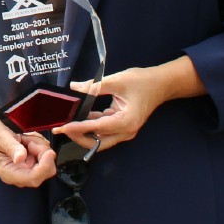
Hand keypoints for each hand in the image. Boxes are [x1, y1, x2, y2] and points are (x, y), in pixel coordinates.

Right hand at [0, 100, 57, 187]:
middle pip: (44, 171)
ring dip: (40, 146)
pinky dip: (41, 146)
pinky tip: (29, 141)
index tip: (48, 152)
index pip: (32, 178)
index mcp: (9, 173)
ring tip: (25, 139)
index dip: (44, 167)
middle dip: (42, 153)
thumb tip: (20, 158)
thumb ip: (12, 147)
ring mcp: (27, 171)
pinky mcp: (33, 165)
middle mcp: (20, 176)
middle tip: (28, 140)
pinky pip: (46, 156)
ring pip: (48, 162)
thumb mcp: (1, 137)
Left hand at [54, 57, 203, 152]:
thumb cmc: (142, 81)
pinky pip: (104, 129)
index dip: (78, 128)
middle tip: (62, 129)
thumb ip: (94, 85)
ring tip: (67, 123)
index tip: (62, 128)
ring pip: (100, 138)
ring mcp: (125, 130)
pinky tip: (79, 117)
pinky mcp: (123, 125)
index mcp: (126, 121)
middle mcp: (126, 131)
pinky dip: (91, 125)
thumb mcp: (117, 81)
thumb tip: (74, 87)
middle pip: (98, 142)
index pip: (97, 128)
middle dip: (79, 137)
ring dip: (84, 132)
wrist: (161, 83)